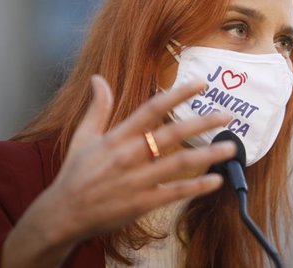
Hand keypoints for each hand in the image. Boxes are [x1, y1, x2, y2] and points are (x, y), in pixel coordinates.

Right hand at [2, 75, 234, 267]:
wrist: (62, 214)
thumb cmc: (75, 174)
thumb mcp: (83, 137)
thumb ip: (97, 108)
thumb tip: (98, 79)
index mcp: (118, 137)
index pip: (152, 109)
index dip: (178, 94)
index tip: (201, 84)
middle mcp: (130, 155)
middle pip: (172, 134)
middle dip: (202, 122)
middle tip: (227, 115)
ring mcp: (137, 180)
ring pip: (179, 164)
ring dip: (208, 155)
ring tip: (230, 147)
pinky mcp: (142, 202)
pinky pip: (175, 192)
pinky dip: (197, 187)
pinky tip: (216, 181)